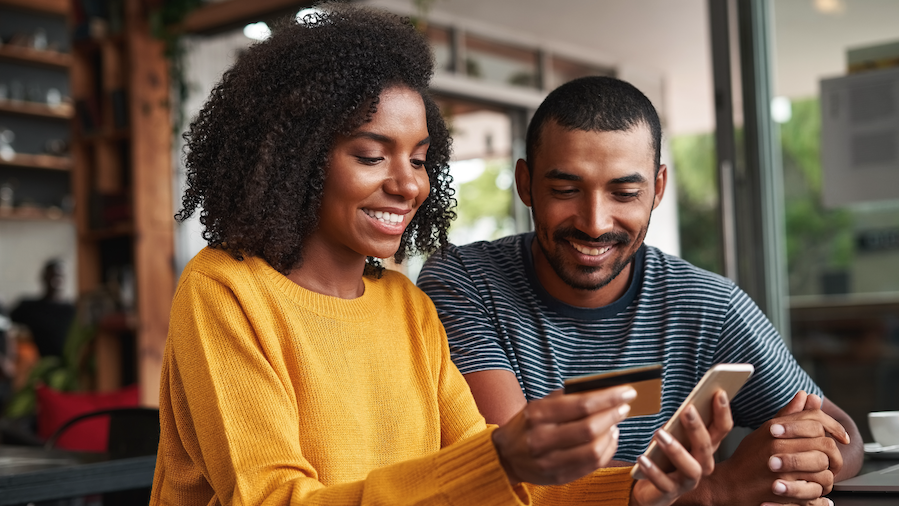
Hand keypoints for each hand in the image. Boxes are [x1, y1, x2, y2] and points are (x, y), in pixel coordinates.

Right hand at [492, 385, 635, 485]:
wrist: (505, 456)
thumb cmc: (527, 425)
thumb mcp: (539, 405)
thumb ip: (566, 398)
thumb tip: (601, 389)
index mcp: (538, 414)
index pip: (581, 405)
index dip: (609, 398)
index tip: (627, 392)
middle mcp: (542, 438)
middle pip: (589, 428)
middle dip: (613, 415)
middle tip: (625, 407)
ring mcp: (549, 461)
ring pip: (593, 450)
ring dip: (611, 435)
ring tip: (615, 423)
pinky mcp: (558, 477)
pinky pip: (591, 466)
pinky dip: (607, 451)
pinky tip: (609, 439)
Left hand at [630, 390, 732, 505]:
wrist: (652, 489)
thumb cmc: (665, 457)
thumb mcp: (674, 436)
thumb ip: (681, 423)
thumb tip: (687, 404)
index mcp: (706, 447)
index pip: (721, 429)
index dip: (723, 412)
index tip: (719, 392)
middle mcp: (702, 464)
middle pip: (706, 447)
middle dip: (698, 428)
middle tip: (687, 409)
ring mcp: (688, 480)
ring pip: (690, 467)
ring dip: (676, 449)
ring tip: (659, 434)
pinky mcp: (670, 492)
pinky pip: (664, 483)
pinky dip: (653, 471)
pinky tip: (642, 458)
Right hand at [710, 391, 848, 505]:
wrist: (729, 486)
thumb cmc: (746, 459)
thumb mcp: (764, 432)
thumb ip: (788, 415)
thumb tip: (805, 395)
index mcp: (774, 428)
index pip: (815, 420)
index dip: (834, 427)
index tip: (842, 437)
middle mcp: (778, 445)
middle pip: (824, 444)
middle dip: (834, 456)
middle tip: (833, 462)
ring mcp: (781, 469)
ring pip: (825, 470)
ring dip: (827, 477)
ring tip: (820, 478)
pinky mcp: (784, 491)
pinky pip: (816, 491)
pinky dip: (820, 494)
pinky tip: (814, 491)